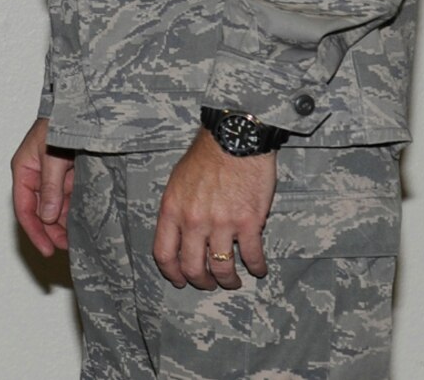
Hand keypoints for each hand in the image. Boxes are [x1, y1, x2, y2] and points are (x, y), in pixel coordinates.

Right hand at [11, 117, 74, 256]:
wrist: (81, 106)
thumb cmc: (59, 122)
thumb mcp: (52, 155)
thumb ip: (49, 186)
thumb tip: (46, 217)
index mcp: (24, 170)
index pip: (23, 208)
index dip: (34, 231)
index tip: (47, 250)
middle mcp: (36, 176)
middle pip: (40, 212)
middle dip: (52, 231)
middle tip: (68, 247)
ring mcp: (54, 177)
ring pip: (56, 208)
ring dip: (64, 223)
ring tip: (78, 239)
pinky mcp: (70, 175)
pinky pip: (70, 199)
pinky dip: (75, 211)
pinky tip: (85, 222)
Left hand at [151, 130, 276, 290]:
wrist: (235, 139)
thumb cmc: (206, 157)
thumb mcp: (177, 182)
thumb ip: (177, 211)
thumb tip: (181, 236)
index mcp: (172, 210)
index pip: (164, 253)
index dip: (172, 273)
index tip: (179, 280)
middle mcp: (194, 221)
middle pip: (192, 267)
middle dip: (201, 282)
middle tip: (209, 283)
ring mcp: (221, 224)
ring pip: (222, 269)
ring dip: (229, 281)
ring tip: (234, 281)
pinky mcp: (249, 223)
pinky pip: (252, 256)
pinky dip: (257, 267)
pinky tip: (259, 268)